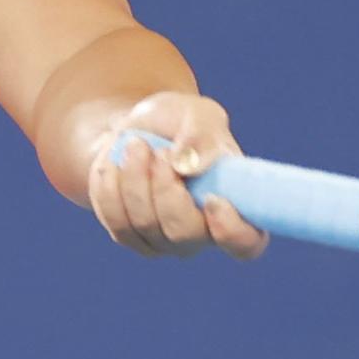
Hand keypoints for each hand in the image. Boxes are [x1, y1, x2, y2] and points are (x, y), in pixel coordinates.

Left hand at [85, 92, 266, 259]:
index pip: (246, 243)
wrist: (138, 130)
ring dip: (135, 179)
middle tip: (160, 151)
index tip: (212, 197)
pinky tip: (115, 162)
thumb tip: (189, 164)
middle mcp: (203, 234)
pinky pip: (116, 220)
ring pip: (144, 225)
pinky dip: (111, 186)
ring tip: (136, 144)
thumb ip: (201, 135)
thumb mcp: (198, 115)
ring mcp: (164, 241)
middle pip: (184, 235)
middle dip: (166, 188)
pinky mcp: (130, 236)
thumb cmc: (180, 125)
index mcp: (237, 208)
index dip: (231, 230)